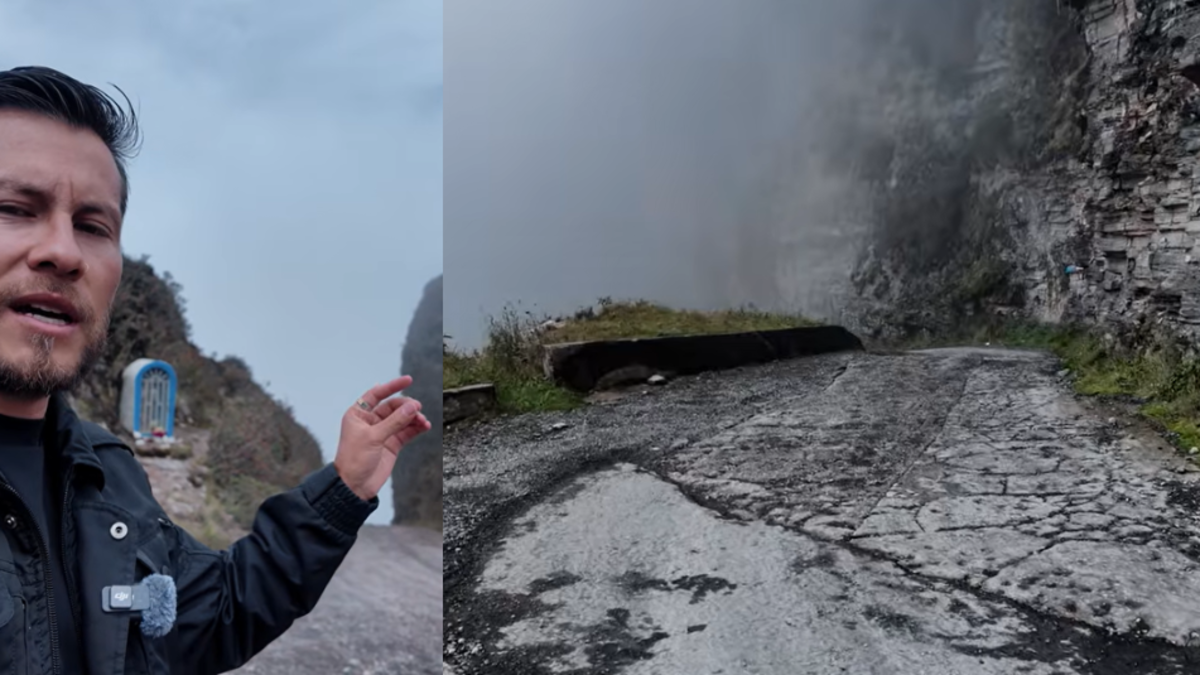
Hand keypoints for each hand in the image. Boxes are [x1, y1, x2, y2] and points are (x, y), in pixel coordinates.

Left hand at [333, 376, 432, 500]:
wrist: (354, 486)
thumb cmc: (354, 460)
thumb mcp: (373, 437)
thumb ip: (395, 421)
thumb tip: (412, 407)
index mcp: (358, 415)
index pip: (376, 394)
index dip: (392, 386)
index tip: (408, 380)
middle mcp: (370, 421)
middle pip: (393, 406)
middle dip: (406, 407)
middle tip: (417, 409)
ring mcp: (382, 432)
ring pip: (402, 419)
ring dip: (413, 418)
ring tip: (423, 421)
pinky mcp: (392, 444)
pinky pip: (407, 431)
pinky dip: (416, 428)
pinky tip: (424, 427)